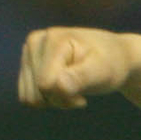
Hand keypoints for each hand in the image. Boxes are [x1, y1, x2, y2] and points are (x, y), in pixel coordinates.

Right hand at [18, 26, 137, 109]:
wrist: (113, 56)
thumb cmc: (111, 63)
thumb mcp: (102, 72)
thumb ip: (81, 78)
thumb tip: (58, 84)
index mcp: (53, 39)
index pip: (46, 84)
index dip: (66, 96)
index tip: (87, 86)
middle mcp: (36, 41)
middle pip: (36, 93)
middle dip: (60, 99)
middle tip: (82, 89)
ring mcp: (29, 52)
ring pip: (29, 97)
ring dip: (53, 100)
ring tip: (73, 88)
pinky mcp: (27, 63)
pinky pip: (27, 95)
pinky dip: (46, 99)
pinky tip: (63, 88)